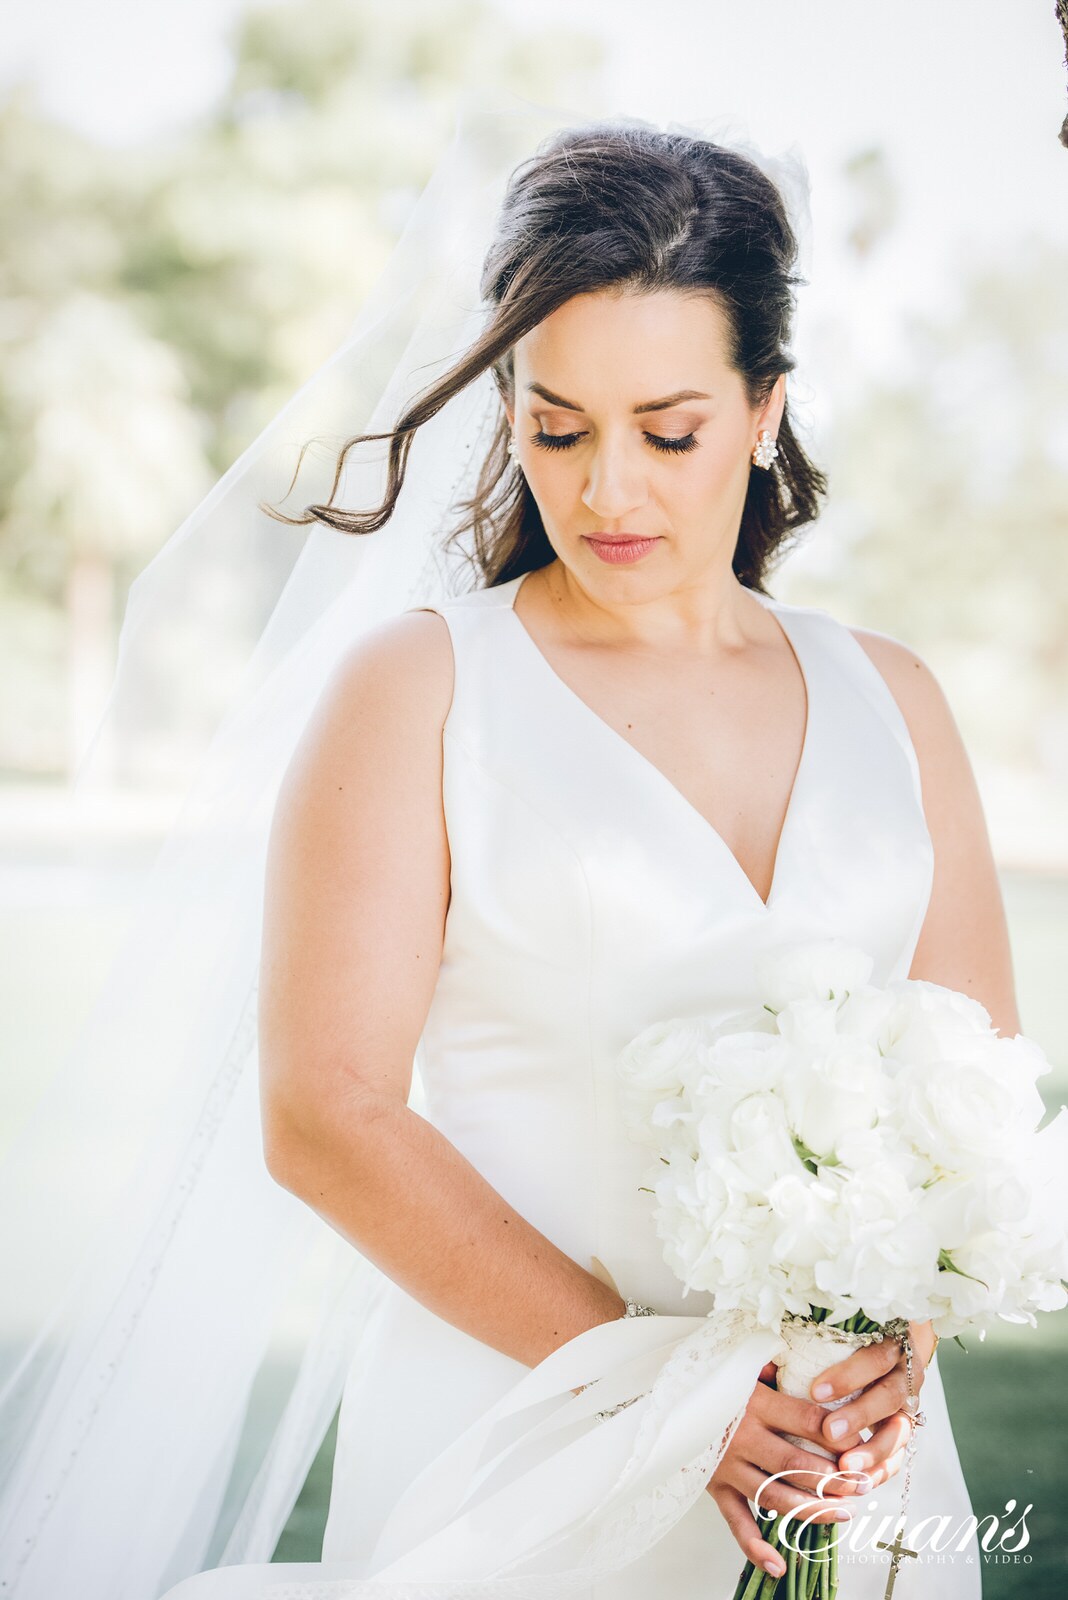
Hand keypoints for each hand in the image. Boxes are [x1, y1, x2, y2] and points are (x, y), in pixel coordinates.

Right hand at [706, 1360, 864, 1576]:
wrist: (666, 1396)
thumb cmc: (716, 1378)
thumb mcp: (745, 1363)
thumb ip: (777, 1362)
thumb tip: (812, 1355)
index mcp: (755, 1402)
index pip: (806, 1420)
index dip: (838, 1434)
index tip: (863, 1443)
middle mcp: (742, 1436)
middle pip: (795, 1463)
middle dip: (833, 1478)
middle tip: (862, 1485)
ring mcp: (727, 1466)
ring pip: (775, 1496)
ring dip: (812, 1509)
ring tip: (844, 1513)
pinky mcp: (715, 1488)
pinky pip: (736, 1523)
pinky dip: (755, 1547)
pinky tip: (779, 1565)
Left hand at [808, 1320, 936, 1493]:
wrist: (889, 1354)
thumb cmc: (847, 1345)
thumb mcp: (834, 1340)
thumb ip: (805, 1351)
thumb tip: (765, 1367)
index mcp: (888, 1344)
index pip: (872, 1359)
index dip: (847, 1376)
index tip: (816, 1392)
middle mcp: (903, 1375)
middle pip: (888, 1396)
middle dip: (860, 1416)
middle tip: (829, 1432)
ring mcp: (908, 1406)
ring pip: (899, 1431)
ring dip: (872, 1452)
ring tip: (846, 1466)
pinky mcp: (905, 1433)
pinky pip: (899, 1456)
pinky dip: (880, 1471)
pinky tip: (859, 1482)